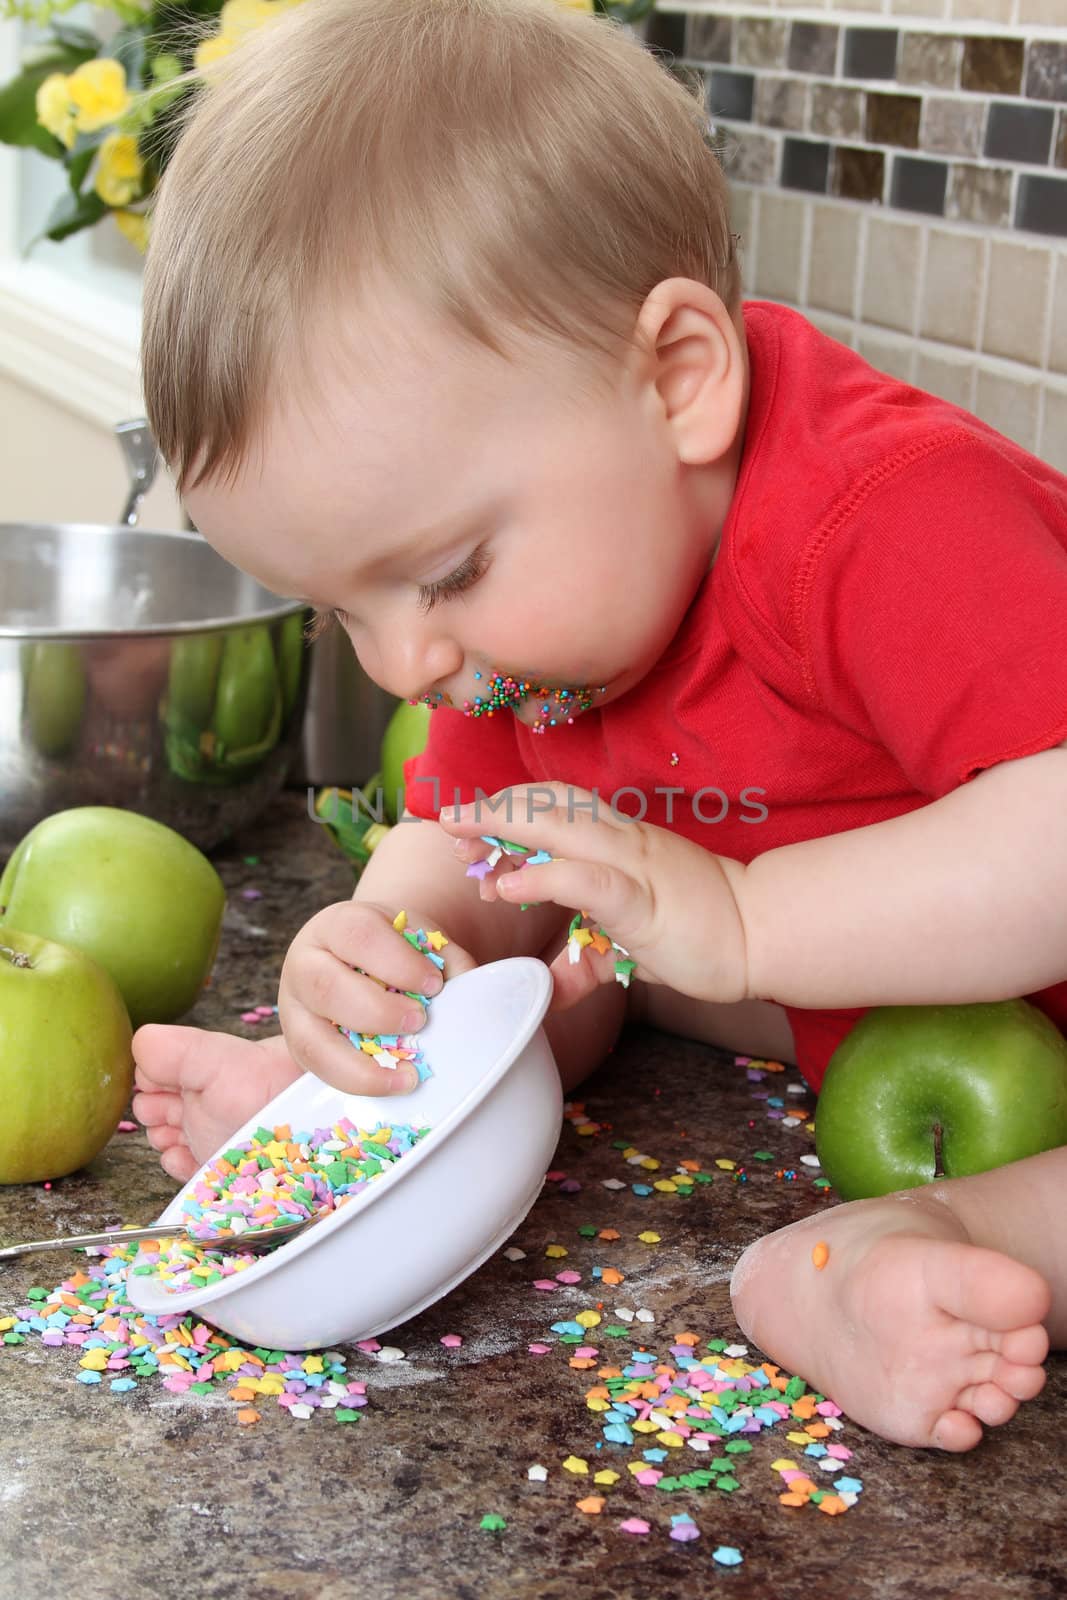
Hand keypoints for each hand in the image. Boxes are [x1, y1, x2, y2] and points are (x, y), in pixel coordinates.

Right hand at [277, 900, 476, 1092]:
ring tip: (408, 1075)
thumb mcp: (415, 941)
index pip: (359, 935)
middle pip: (327, 986)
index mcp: (337, 925)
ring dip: (362, 1064)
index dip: (397, 962)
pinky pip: (317, 1069)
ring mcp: (294, 1008)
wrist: (355, 961)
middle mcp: (305, 963)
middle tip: (419, 1022)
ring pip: (312, 1039)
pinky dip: (354, 1082)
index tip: (433, 984)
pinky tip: (389, 1084)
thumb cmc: (390, 951)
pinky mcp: (296, 1044)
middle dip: (377, 1011)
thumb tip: (470, 990)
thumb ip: (443, 958)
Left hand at [439, 783, 749, 1011]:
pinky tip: (509, 884)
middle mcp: (623, 841)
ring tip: (460, 834)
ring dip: (504, 826)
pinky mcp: (643, 899)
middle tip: (446, 821)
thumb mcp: (634, 943)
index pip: (557, 806)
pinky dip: (543, 877)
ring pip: (560, 828)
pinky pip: (586, 879)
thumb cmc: (705, 933)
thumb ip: (594, 954)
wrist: (766, 934)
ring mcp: (634, 865)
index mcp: (622, 842)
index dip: (509, 807)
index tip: (466, 822)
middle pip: (547, 805)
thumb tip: (558, 984)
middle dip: (492, 809)